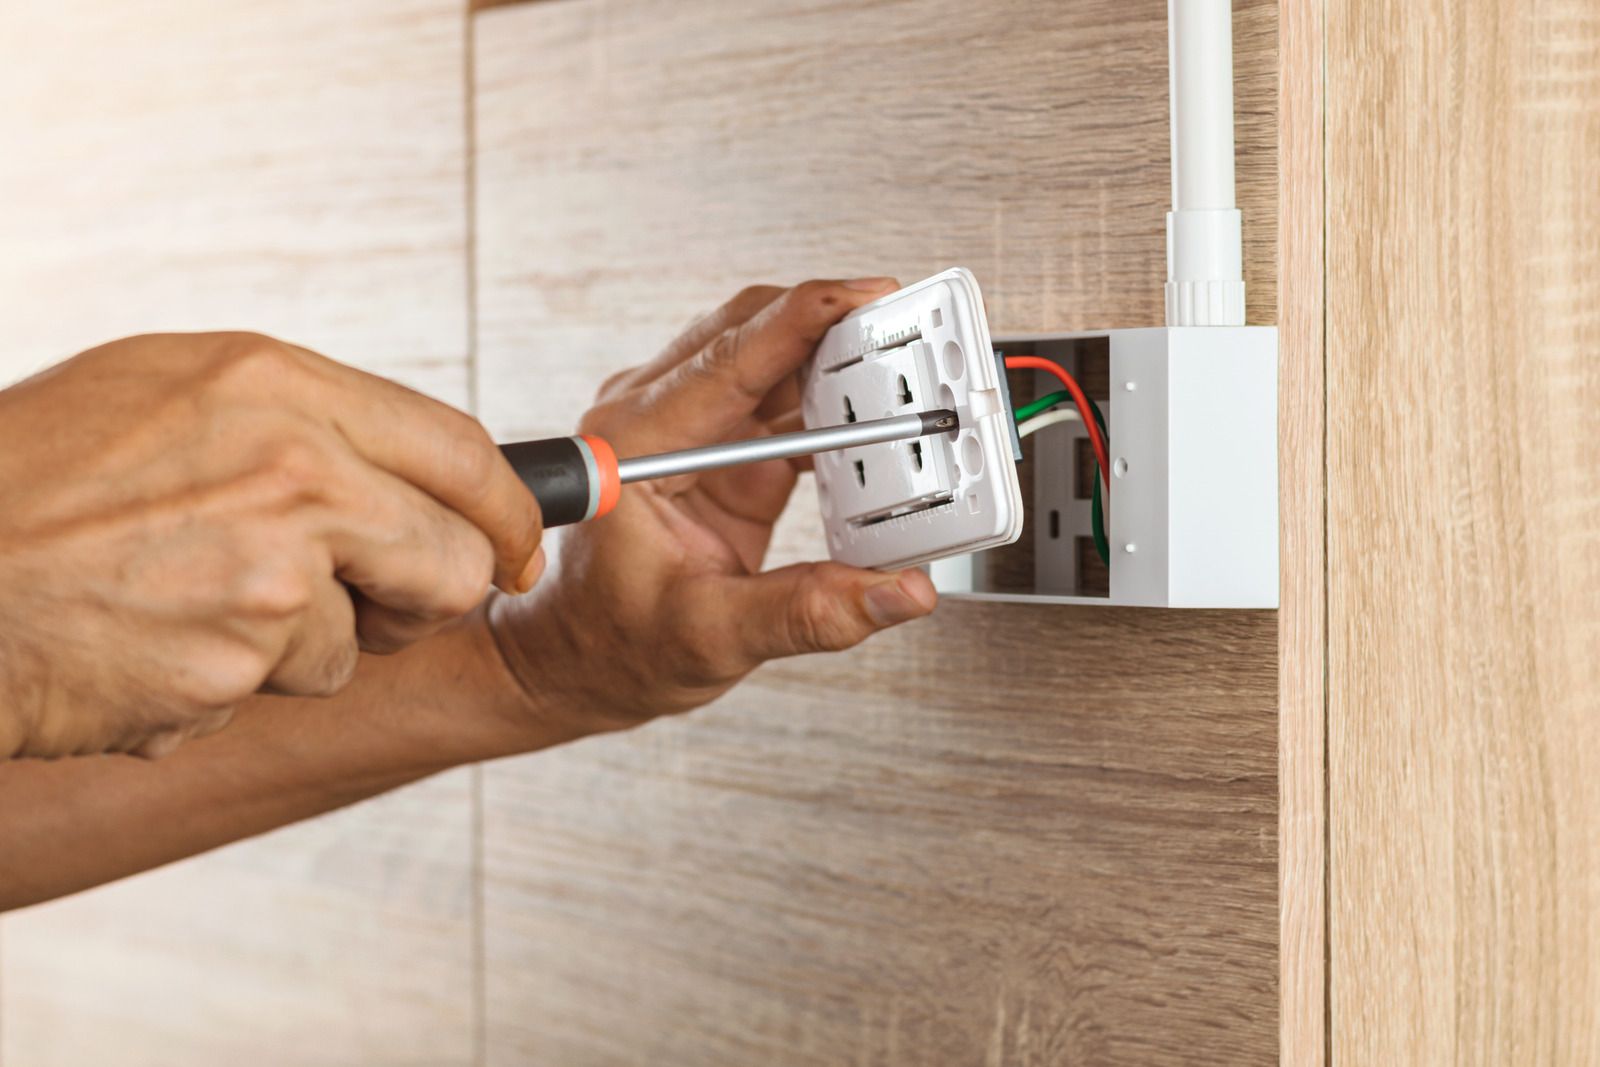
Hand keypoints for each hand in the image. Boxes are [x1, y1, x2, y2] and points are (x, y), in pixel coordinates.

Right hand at [0, 333, 542, 759]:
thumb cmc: (29, 478)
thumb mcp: (166, 392)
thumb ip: (300, 421)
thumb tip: (415, 471)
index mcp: (276, 386)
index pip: (463, 449)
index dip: (512, 507)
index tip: (520, 543)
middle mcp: (291, 472)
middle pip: (455, 560)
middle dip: (432, 593)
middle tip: (385, 601)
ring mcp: (266, 576)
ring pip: (361, 643)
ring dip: (299, 643)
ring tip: (189, 602)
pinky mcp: (231, 668)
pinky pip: (274, 690)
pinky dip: (224, 684)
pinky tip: (147, 643)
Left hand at [486, 279, 936, 737]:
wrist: (578, 661)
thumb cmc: (611, 645)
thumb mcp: (711, 637)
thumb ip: (808, 612)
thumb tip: (895, 592)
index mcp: (635, 444)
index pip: (730, 358)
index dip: (806, 317)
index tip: (867, 295)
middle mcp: (657, 418)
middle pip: (756, 334)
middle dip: (835, 324)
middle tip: (907, 328)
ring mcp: (692, 428)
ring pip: (775, 360)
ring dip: (840, 361)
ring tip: (907, 372)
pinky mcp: (724, 449)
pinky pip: (787, 402)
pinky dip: (836, 404)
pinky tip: (878, 421)